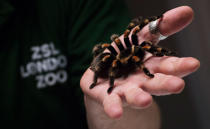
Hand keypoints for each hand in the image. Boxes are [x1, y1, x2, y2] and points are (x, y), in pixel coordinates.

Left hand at [80, 6, 199, 120]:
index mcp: (150, 66)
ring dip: (140, 98)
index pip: (167, 66)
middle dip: (165, 84)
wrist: (104, 71)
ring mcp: (124, 90)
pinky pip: (109, 101)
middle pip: (154, 82)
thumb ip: (162, 27)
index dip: (179, 65)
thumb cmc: (126, 54)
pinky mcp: (106, 95)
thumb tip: (187, 11)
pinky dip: (113, 106)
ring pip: (134, 94)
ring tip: (145, 100)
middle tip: (177, 85)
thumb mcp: (142, 37)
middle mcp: (140, 80)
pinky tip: (116, 112)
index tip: (193, 63)